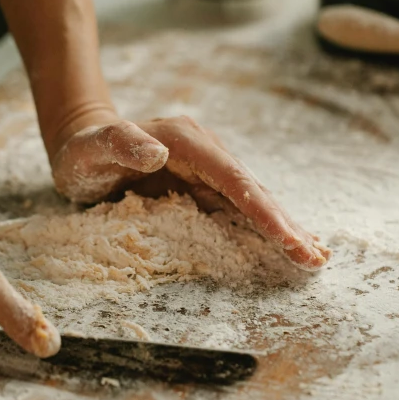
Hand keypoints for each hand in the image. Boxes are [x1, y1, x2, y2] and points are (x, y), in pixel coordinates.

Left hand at [49, 115, 330, 269]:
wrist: (84, 141)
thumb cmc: (83, 150)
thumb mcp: (91, 148)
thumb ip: (120, 144)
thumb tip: (158, 152)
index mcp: (187, 142)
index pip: (234, 180)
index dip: (263, 212)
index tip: (289, 239)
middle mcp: (205, 152)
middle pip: (253, 191)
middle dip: (284, 224)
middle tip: (315, 258)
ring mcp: (207, 168)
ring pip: (253, 200)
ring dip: (283, 227)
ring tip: (314, 254)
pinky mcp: (203, 184)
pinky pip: (239, 207)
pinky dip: (264, 226)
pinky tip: (286, 240)